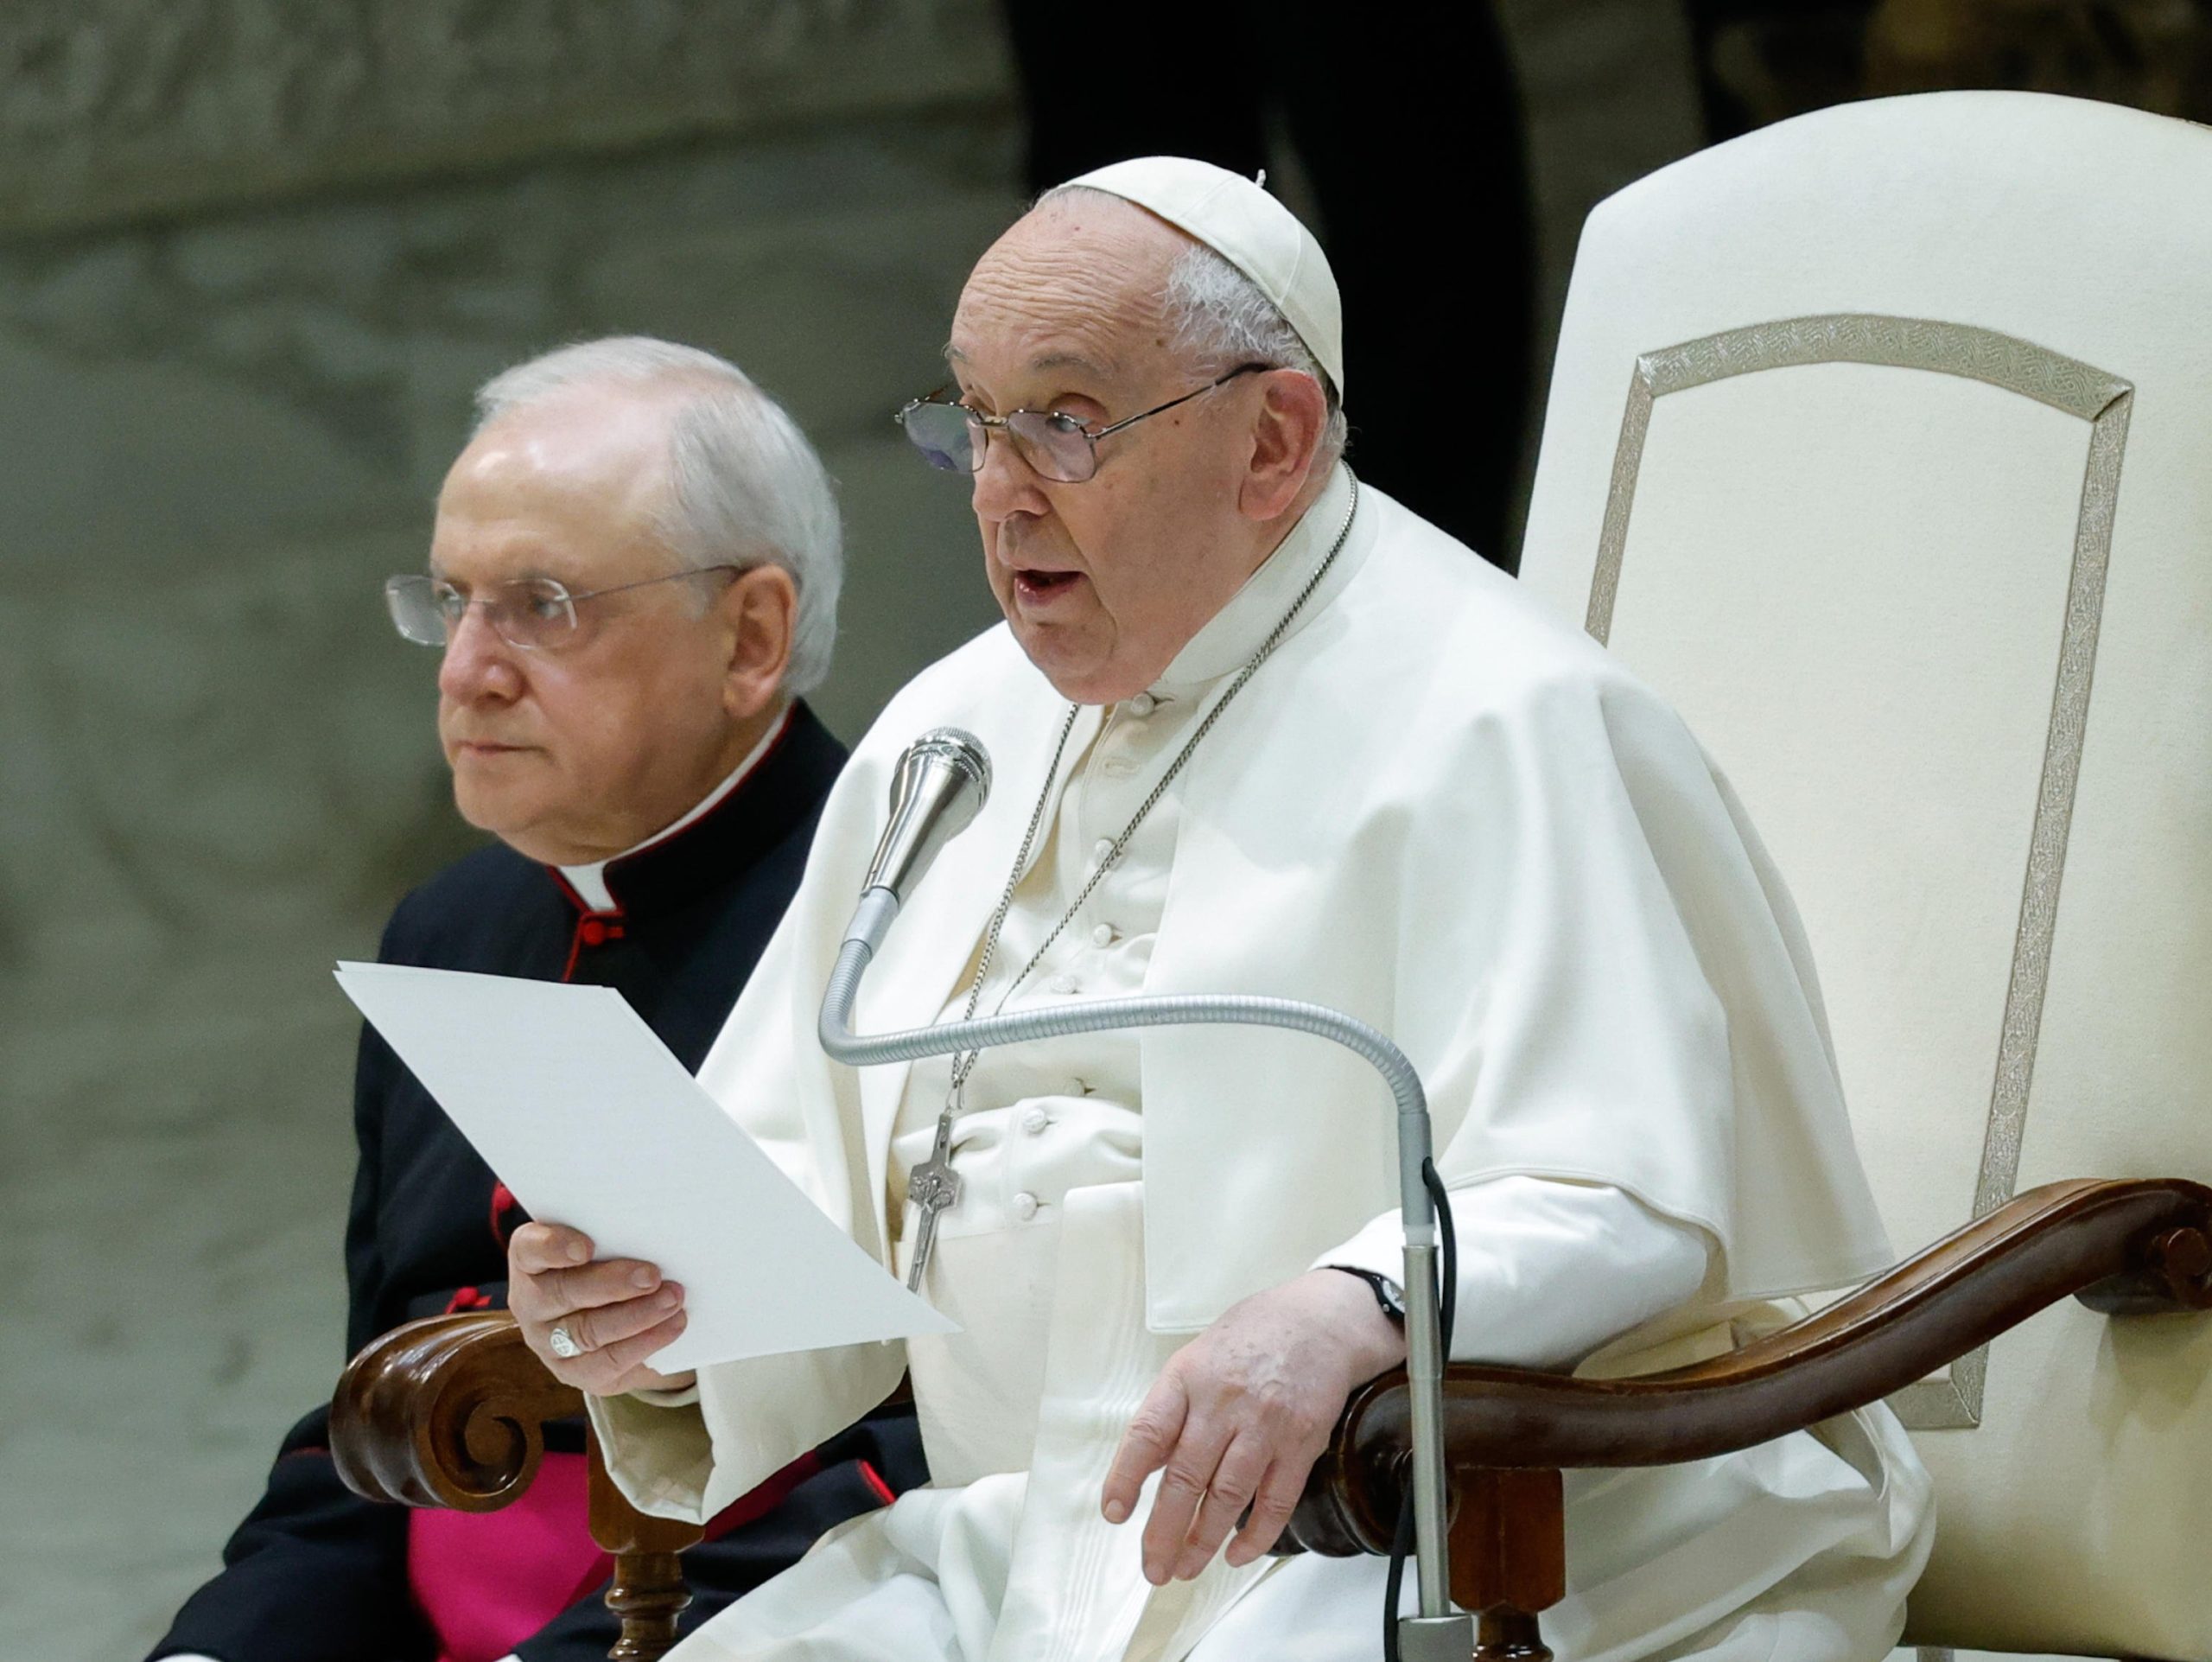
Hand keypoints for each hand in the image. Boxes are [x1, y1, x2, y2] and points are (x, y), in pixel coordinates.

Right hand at [507, 1221, 695, 1395]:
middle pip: (563, 1293)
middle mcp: (530, 1302)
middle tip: (652, 1277)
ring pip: (587, 1332)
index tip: (586, 1247)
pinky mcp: (572, 1372)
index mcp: (530, 1261)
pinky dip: (646, 1342)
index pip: (529, 1249)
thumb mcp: (603, 1248)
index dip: (553, 1247)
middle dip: (613, 1285)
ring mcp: (546, 1342)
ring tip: (672, 1300)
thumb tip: (655, 1237)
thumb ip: (616, 1240)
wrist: (611, 1321)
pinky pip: (608, 1362)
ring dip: (637, 1315)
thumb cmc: (606, 1267)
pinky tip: (673, 1325)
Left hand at [1101, 1269, 1407, 1582]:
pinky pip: (1275, 1500)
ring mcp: (1265, 1424)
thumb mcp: (1196, 1358)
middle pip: (1187, 1476)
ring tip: (1185, 1568)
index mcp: (1188, 1377)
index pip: (1148, 1433)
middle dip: (1164, 1531)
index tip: (1114, 1513)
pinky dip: (1256, 1535)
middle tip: (1153, 1567)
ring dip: (1203, 1540)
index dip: (1126, 1477)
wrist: (1320, 1322)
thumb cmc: (1252, 1338)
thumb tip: (1147, 1465)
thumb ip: (1172, 1410)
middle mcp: (1224, 1402)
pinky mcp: (1301, 1444)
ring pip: (1228, 1496)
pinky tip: (1237, 1554)